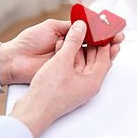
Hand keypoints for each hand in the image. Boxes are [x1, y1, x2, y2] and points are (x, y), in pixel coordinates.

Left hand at [0, 19, 122, 85]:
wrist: (15, 59)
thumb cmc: (29, 42)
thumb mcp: (52, 28)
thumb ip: (69, 27)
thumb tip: (85, 24)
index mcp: (67, 35)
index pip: (89, 31)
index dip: (101, 29)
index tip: (113, 26)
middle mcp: (70, 47)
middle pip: (94, 44)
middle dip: (108, 39)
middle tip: (119, 36)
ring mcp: (70, 60)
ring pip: (92, 55)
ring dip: (105, 50)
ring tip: (115, 44)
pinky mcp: (67, 70)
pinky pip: (84, 67)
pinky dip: (96, 63)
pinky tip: (104, 57)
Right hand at [9, 20, 122, 137]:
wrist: (32, 110)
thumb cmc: (49, 94)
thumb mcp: (63, 61)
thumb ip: (73, 41)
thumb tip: (81, 27)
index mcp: (93, 81)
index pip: (104, 56)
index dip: (104, 41)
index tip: (102, 30)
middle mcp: (87, 84)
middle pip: (93, 58)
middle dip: (90, 42)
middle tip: (89, 29)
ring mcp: (76, 85)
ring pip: (80, 61)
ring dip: (76, 48)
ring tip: (73, 34)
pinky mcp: (65, 85)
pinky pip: (70, 66)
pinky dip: (67, 55)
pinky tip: (61, 46)